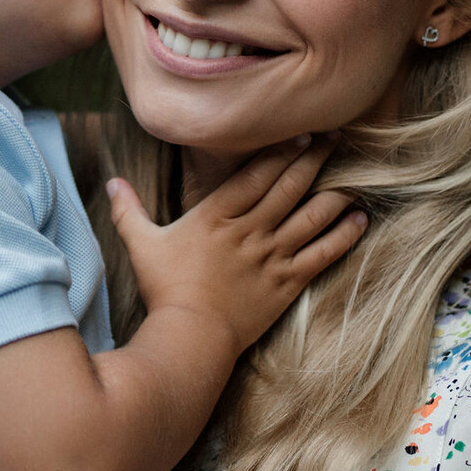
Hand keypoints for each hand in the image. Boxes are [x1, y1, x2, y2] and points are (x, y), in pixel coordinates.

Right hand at [106, 136, 366, 356]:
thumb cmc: (164, 290)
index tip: (304, 132)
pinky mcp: (287, 283)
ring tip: (356, 173)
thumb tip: (111, 182)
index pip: (257, 174)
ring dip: (335, 192)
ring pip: (311, 216)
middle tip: (338, 138)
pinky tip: (359, 219)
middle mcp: (249, 230)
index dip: (282, 150)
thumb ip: (128, 210)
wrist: (190, 337)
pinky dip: (343, 235)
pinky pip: (322, 254)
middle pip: (289, 186)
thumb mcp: (141, 244)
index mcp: (216, 216)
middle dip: (316, 159)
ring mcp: (271, 257)